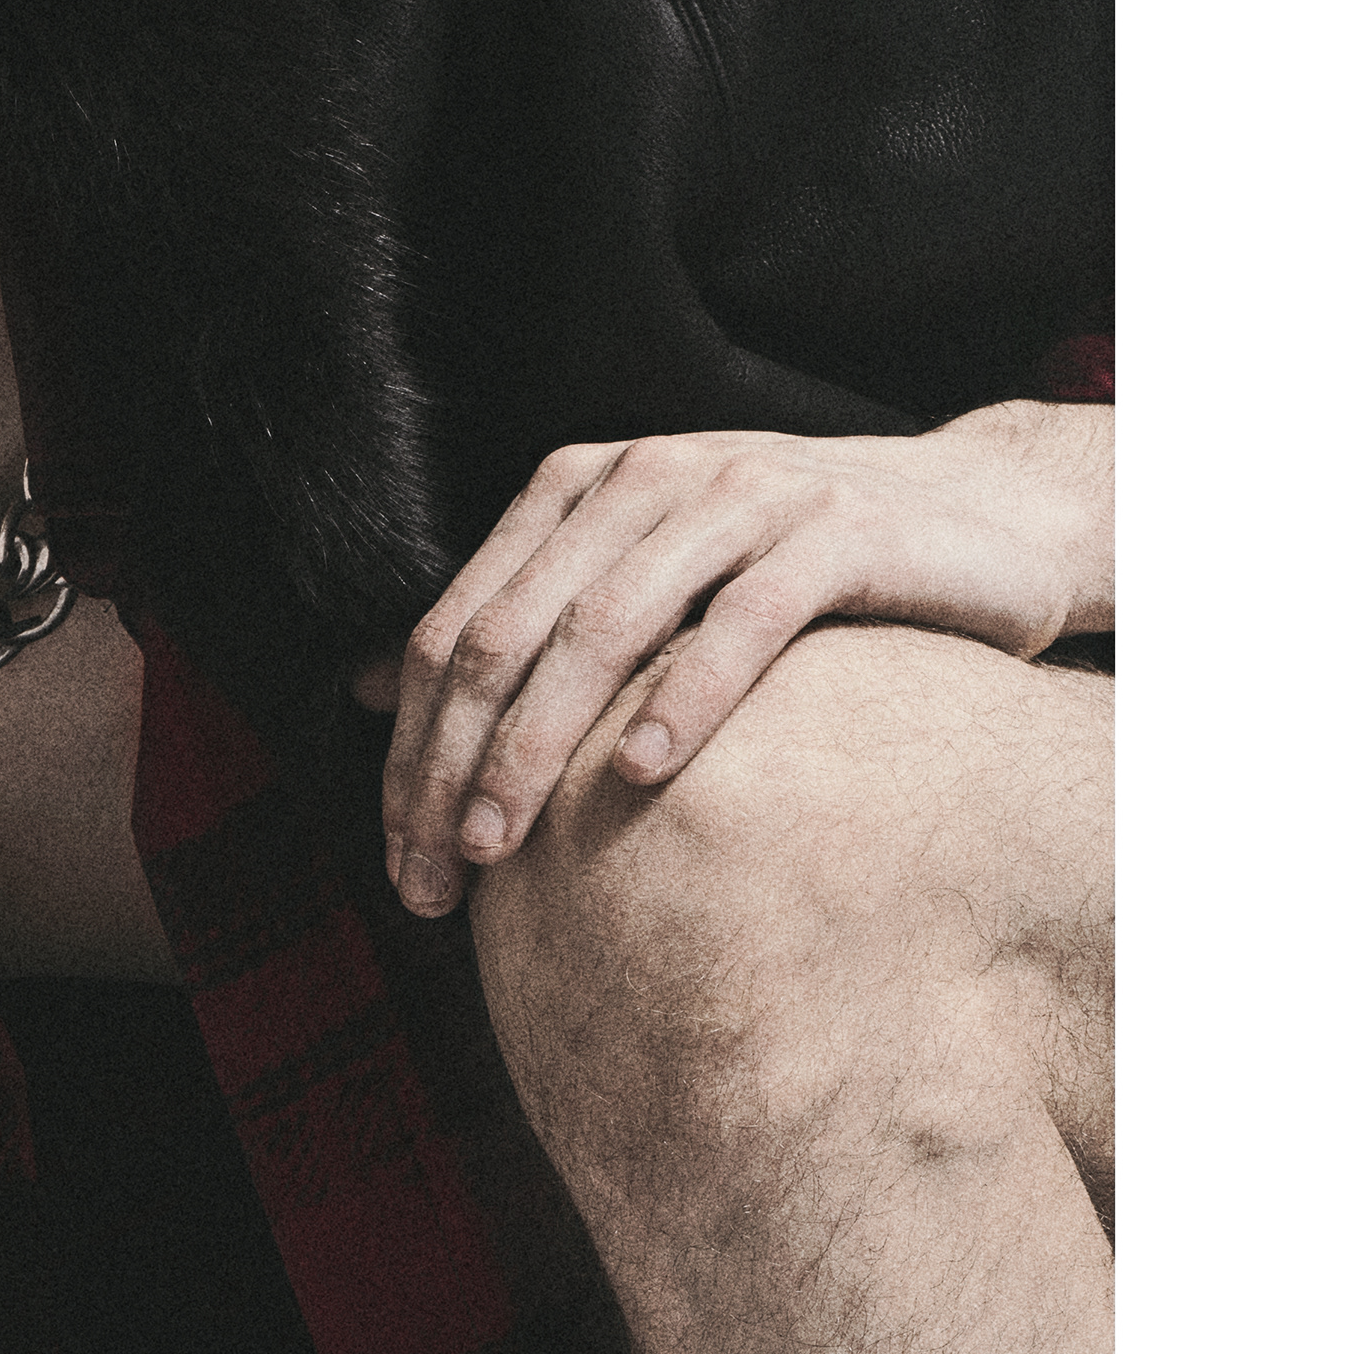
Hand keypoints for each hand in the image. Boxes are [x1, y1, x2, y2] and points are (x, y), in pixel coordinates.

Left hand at [357, 400, 1112, 914]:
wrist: (990, 516)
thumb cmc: (800, 573)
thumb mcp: (643, 585)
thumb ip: (518, 623)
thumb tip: (363, 689)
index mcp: (581, 487)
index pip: (455, 628)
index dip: (411, 749)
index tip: (398, 858)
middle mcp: (647, 477)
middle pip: (508, 634)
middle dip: (454, 767)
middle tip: (434, 877)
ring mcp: (744, 495)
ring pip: (602, 629)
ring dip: (540, 749)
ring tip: (502, 848)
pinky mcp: (837, 532)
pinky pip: (740, 623)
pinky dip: (683, 701)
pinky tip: (642, 778)